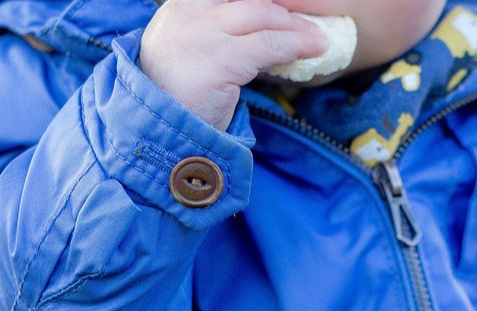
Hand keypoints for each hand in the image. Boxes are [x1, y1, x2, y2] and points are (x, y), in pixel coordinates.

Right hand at [139, 0, 326, 130]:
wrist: (157, 132)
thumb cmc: (178, 101)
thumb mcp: (190, 55)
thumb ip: (214, 36)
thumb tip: (256, 34)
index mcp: (180, 7)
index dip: (264, 3)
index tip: (284, 7)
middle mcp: (188, 11)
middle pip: (250, 0)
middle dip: (283, 7)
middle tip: (309, 20)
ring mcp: (202, 32)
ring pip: (262, 15)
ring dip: (296, 26)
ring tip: (318, 37)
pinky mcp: (219, 58)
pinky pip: (268, 45)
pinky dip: (296, 45)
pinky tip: (315, 49)